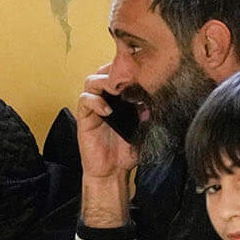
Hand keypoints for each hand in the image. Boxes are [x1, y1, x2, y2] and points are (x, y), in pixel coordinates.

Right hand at [75, 66, 138, 181]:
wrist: (113, 172)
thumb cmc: (127, 151)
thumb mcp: (143, 130)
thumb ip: (147, 113)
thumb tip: (155, 98)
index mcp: (119, 98)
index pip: (119, 74)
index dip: (127, 68)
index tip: (140, 70)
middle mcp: (105, 98)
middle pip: (104, 72)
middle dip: (114, 70)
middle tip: (127, 77)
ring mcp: (93, 107)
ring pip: (91, 81)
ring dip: (104, 82)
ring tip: (116, 90)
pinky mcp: (84, 117)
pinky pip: (84, 100)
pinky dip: (95, 101)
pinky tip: (107, 110)